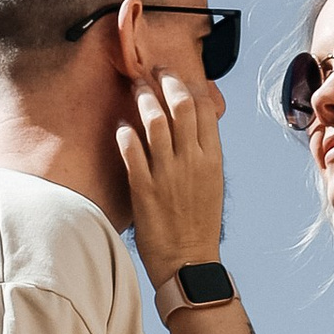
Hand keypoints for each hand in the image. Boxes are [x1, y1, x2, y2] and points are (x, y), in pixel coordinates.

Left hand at [116, 71, 227, 286]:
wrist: (189, 262)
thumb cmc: (200, 224)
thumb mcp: (212, 184)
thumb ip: (203, 155)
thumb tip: (195, 129)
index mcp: (212, 159)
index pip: (205, 110)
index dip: (189, 86)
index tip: (176, 76)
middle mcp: (192, 161)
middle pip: (181, 106)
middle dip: (166, 82)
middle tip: (153, 71)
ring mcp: (168, 174)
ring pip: (155, 122)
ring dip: (143, 99)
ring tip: (135, 89)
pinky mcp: (144, 188)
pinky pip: (132, 151)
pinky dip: (126, 133)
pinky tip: (121, 125)